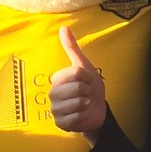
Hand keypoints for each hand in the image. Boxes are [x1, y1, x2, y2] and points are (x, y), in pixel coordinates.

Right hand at [49, 26, 106, 142]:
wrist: (98, 110)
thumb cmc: (90, 88)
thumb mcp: (84, 66)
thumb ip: (72, 48)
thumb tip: (63, 27)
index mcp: (57, 79)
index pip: (75, 73)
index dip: (87, 77)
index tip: (87, 80)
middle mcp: (53, 94)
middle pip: (76, 88)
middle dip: (87, 90)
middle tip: (86, 94)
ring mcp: (55, 110)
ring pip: (76, 103)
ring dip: (86, 103)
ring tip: (84, 104)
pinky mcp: (60, 124)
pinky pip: (75, 117)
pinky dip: (84, 115)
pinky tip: (82, 114)